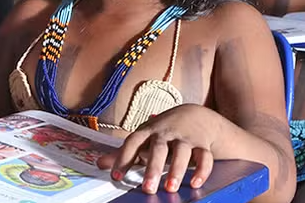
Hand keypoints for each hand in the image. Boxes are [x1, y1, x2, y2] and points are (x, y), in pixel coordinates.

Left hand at [97, 104, 219, 194]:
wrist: (196, 115)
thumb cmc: (164, 130)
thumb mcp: (144, 138)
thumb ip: (125, 152)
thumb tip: (100, 164)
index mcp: (149, 131)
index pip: (133, 142)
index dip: (123, 158)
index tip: (116, 176)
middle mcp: (166, 133)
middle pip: (159, 148)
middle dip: (153, 168)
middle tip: (147, 188)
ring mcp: (185, 137)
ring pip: (182, 152)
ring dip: (177, 170)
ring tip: (170, 188)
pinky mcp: (202, 144)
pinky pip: (204, 157)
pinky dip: (201, 171)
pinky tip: (195, 183)